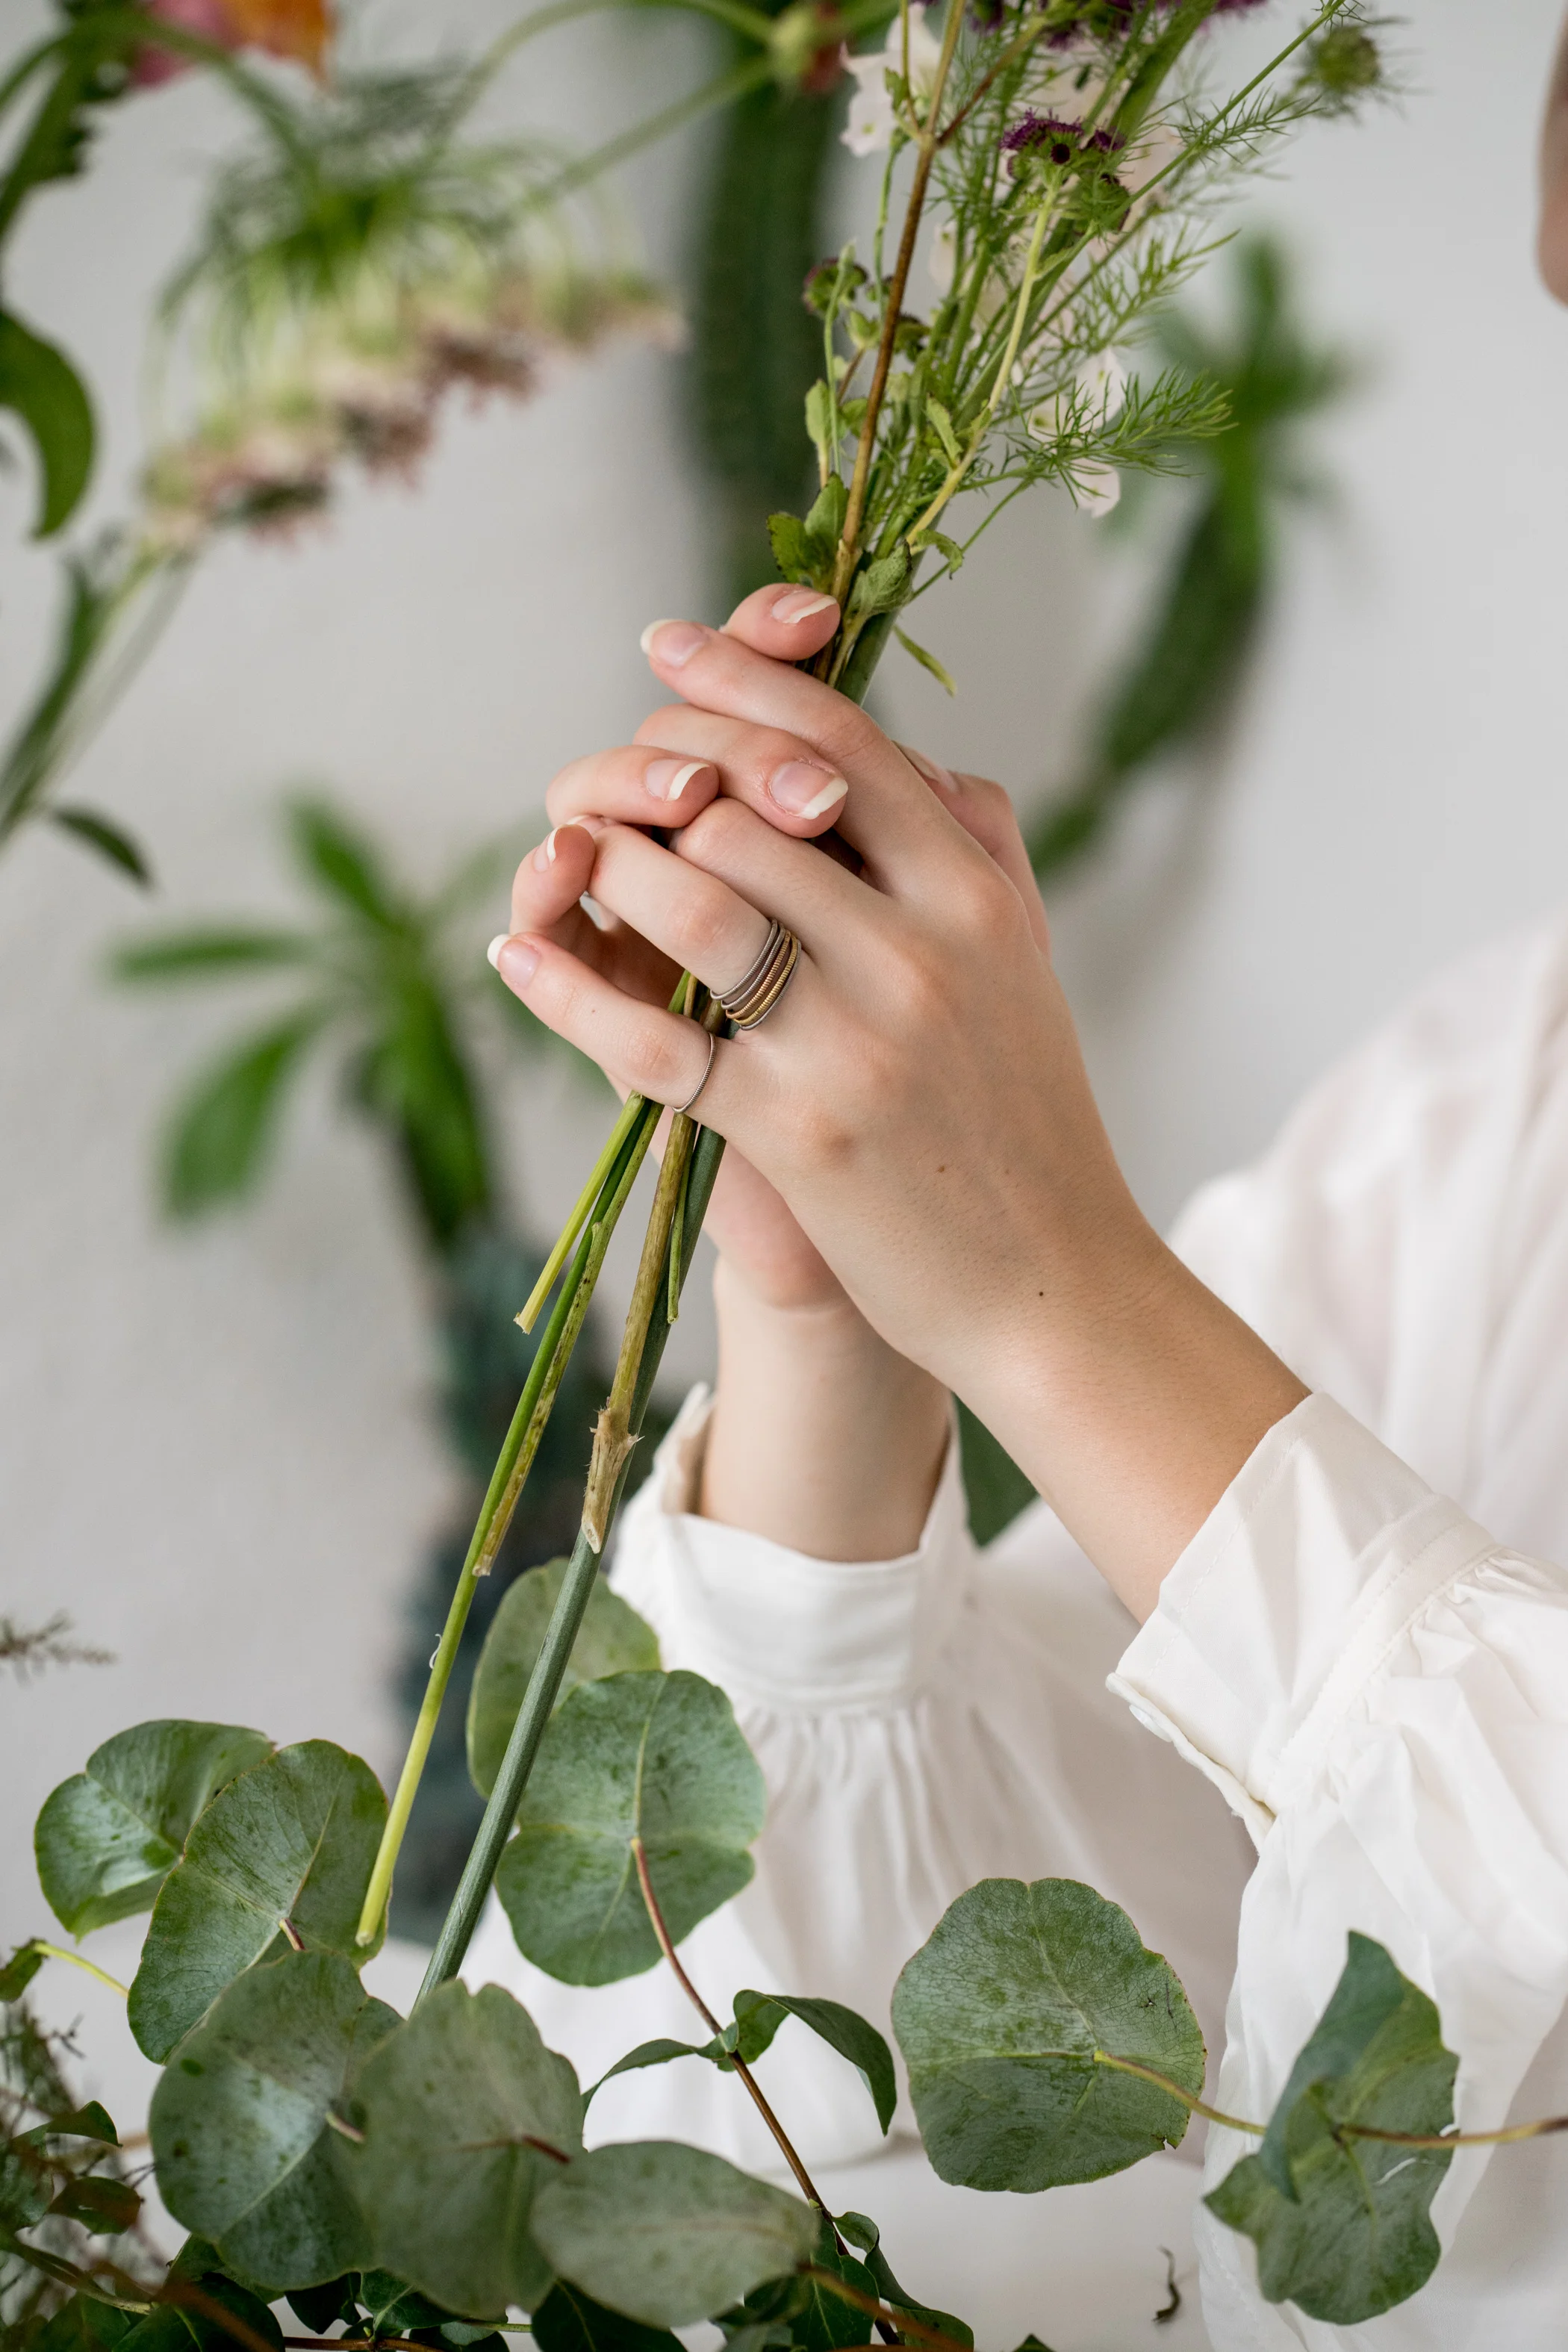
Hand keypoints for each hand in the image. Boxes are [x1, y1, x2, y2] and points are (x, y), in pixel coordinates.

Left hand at [505, 588, 1023, 1322]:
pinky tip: (517, 957)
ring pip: (693, 899)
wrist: (1053, 1289)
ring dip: (609, 867)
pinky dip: (566, 989)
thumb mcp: (1027, 964)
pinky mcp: (796, 1132)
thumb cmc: (1029, 1119)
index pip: (843, 742)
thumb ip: (977, 848)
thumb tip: (913, 758)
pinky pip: (651, 1039)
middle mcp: (920, 950)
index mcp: (976, 895)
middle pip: (747, 805)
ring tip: (568, 862)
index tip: (664, 646)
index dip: (741, 679)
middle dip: (654, 779)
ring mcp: (855, 1041)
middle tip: (606, 786)